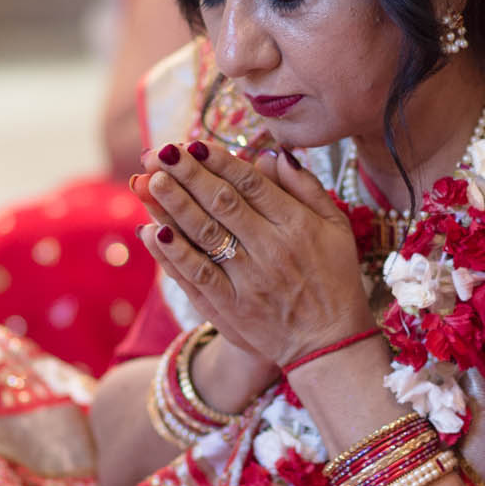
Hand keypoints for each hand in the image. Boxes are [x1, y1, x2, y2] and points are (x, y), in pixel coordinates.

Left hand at [132, 141, 372, 370]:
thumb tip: (273, 154)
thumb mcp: (335, 227)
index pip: (251, 184)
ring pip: (205, 235)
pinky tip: (151, 231)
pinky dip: (173, 253)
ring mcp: (249, 279)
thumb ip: (306, 188)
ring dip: (174, 206)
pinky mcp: (231, 307)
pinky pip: (197, 274)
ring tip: (149, 180)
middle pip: (223, 203)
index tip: (193, 143)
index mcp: (297, 225)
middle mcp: (271, 249)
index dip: (220, 161)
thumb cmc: (334, 278)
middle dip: (189, 174)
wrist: (329, 342)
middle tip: (160, 152)